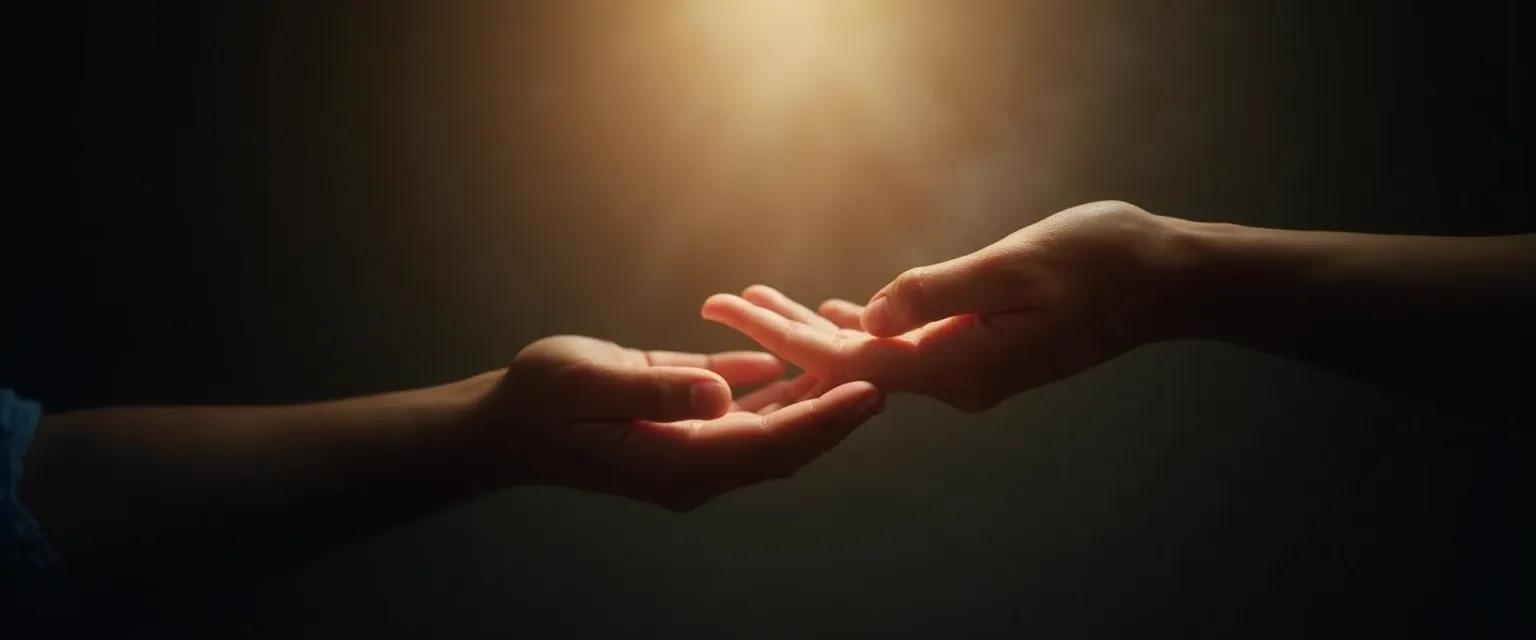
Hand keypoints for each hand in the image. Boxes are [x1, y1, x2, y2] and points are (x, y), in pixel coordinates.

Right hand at [471, 335, 883, 510]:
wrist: (504, 424)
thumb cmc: (539, 402)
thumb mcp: (588, 385)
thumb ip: (655, 390)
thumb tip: (720, 393)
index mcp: (678, 461)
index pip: (770, 443)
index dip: (824, 419)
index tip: (870, 393)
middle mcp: (694, 464)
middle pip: (785, 444)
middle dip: (838, 415)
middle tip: (891, 377)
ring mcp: (691, 448)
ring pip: (770, 429)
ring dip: (814, 402)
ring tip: (863, 366)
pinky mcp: (683, 426)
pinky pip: (742, 411)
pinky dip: (775, 389)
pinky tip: (803, 359)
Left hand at [701, 201, 1195, 410]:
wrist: (1169, 284)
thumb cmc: (1104, 264)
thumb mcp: (1018, 267)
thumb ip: (940, 291)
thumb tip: (870, 313)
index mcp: (961, 366)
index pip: (851, 360)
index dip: (784, 338)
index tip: (729, 313)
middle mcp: (958, 380)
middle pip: (850, 363)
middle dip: (781, 337)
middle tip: (716, 304)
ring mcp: (970, 370)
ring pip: (874, 353)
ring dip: (816, 330)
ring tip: (755, 304)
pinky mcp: (982, 352)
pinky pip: (908, 345)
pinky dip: (866, 326)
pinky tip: (837, 312)